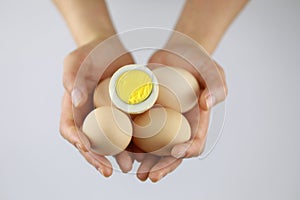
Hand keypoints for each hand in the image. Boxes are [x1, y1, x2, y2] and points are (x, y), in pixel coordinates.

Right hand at [59, 35, 135, 176]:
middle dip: (98, 158)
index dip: (78, 142)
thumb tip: (75, 100)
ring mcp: (107, 115)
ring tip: (129, 166)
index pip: (70, 129)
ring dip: (118, 156)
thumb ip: (72, 78)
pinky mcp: (124, 112)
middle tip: (109, 171)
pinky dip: (133, 141)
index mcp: (73, 107)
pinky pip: (128, 129)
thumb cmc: (88, 53)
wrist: (110, 48)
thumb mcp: (75, 61)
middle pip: (91, 142)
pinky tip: (142, 151)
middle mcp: (89, 115)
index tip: (88, 150)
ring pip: (111, 141)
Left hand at [134, 36, 227, 181]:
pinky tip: (124, 152)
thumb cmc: (199, 62)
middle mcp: (179, 125)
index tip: (176, 153)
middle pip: (171, 152)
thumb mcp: (213, 71)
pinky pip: (140, 131)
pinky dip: (133, 144)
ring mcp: (163, 121)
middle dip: (161, 166)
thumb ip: (216, 87)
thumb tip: (206, 104)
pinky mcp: (148, 113)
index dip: (186, 151)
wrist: (179, 52)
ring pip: (154, 148)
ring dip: (145, 162)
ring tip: (134, 171)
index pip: (195, 142)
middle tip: (148, 176)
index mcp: (197, 121)